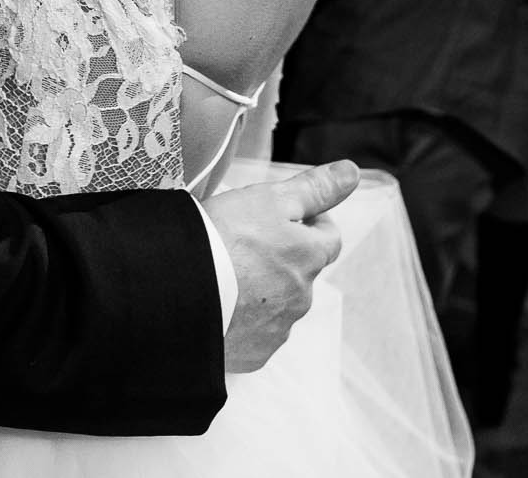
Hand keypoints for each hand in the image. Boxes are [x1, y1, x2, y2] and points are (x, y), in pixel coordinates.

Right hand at [203, 159, 357, 372]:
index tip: (289, 215)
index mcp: (309, 257)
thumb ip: (315, 188)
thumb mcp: (270, 198)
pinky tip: (219, 305)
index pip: (329, 237)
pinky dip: (244, 321)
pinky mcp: (253, 354)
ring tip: (225, 276)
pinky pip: (255, 334)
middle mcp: (302, 297)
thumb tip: (350, 173)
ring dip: (262, 291)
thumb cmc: (223, 238)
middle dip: (282, 259)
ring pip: (279, 304)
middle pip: (302, 273)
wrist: (178, 290)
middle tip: (244, 244)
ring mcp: (278, 329)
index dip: (312, 221)